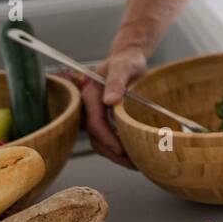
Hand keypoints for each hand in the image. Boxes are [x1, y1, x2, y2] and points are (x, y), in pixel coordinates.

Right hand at [74, 46, 146, 168]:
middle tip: (132, 164)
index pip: (96, 124)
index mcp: (90, 95)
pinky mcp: (101, 117)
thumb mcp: (124, 67)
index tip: (123, 150)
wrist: (127, 58)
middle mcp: (88, 107)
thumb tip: (109, 100)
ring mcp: (93, 113)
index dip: (108, 139)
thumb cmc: (127, 61)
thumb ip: (117, 81)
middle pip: (96, 137)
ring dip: (115, 154)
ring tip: (134, 163)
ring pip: (99, 140)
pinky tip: (131, 153)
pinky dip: (117, 147)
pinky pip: (105, 137)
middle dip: (113, 153)